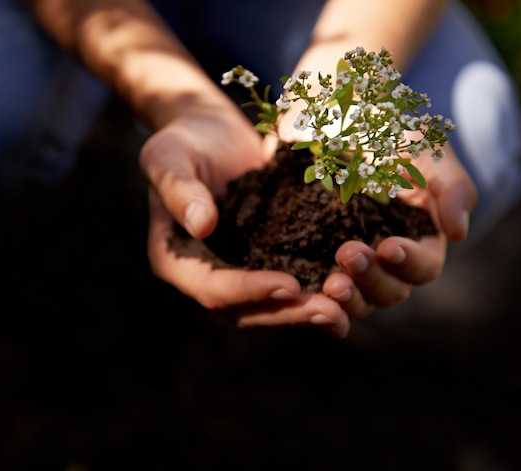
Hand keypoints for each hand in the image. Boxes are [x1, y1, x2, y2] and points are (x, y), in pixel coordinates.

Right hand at [140, 100, 351, 336]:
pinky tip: (351, 290)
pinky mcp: (268, 259)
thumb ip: (179, 189)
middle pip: (248, 311)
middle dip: (289, 314)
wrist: (212, 133)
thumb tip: (201, 226)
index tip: (288, 284)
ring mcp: (241, 271)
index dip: (250, 291)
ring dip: (308, 312)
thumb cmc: (185, 141)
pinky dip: (317, 291)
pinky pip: (292, 284)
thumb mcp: (169, 156)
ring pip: (274, 306)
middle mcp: (211, 275)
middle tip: (329, 312)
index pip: (213, 288)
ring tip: (344, 311)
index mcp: (178, 260)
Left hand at [322, 144, 477, 318]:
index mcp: (419, 239)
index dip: (410, 262)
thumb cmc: (387, 135)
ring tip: (331, 284)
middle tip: (348, 254)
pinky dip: (318, 303)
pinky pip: (320, 296)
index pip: (424, 266)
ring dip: (347, 298)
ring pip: (357, 301)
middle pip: (390, 291)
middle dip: (372, 278)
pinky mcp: (315, 263)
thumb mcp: (425, 150)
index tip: (390, 247)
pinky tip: (307, 296)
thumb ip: (451, 187)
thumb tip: (458, 234)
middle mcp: (387, 261)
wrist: (332, 123)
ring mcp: (351, 266)